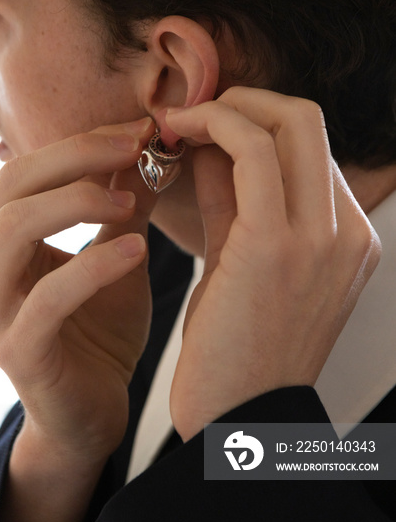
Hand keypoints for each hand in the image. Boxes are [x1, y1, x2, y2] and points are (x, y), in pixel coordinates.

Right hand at [0, 117, 155, 460]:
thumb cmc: (100, 330)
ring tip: (131, 200)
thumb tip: (151, 146)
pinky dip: (95, 266)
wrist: (94, 412)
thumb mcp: (118, 254)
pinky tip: (138, 254)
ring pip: (15, 228)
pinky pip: (50, 296)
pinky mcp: (17, 351)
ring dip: (77, 201)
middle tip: (136, 147)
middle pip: (13, 186)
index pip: (26, 170)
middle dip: (78, 157)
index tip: (137, 129)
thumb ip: (127, 205)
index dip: (81, 142)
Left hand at [166, 88, 380, 440]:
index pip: (309, 146)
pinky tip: (174, 137)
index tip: (206, 123)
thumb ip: (231, 201)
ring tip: (178, 122)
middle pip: (308, 118)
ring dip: (225, 107)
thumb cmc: (235, 347)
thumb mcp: (240, 263)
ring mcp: (321, 236)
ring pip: (286, 121)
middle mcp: (345, 231)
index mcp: (346, 236)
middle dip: (244, 99)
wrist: (236, 421)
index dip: (256, 120)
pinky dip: (212, 127)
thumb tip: (207, 147)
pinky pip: (250, 151)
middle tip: (193, 112)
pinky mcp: (277, 244)